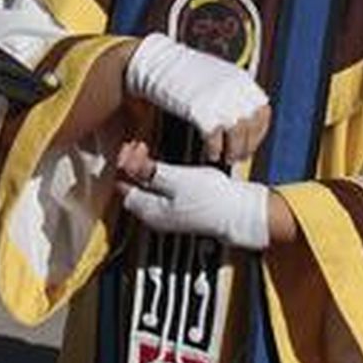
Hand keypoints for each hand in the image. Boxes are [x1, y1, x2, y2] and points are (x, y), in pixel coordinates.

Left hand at [116, 143, 270, 250]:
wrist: (239, 212)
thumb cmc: (211, 199)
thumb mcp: (175, 179)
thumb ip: (149, 172)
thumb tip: (128, 166)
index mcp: (149, 211)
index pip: (123, 186)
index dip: (125, 164)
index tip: (131, 146)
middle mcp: (155, 217)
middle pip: (133, 188)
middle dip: (133, 165)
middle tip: (139, 145)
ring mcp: (168, 215)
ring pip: (147, 190)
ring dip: (145, 170)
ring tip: (149, 152)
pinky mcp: (181, 210)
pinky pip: (160, 193)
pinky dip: (158, 177)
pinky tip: (166, 167)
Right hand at [125, 34, 270, 163]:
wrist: (158, 63)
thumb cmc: (184, 72)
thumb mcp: (217, 76)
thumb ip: (231, 93)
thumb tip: (241, 119)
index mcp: (241, 79)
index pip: (263, 111)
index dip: (259, 132)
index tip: (251, 142)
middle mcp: (234, 89)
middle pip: (252, 126)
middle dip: (247, 146)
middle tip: (238, 157)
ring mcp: (218, 99)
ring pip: (238, 135)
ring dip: (233, 151)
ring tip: (224, 157)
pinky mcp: (200, 110)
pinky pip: (215, 138)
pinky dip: (214, 150)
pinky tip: (210, 153)